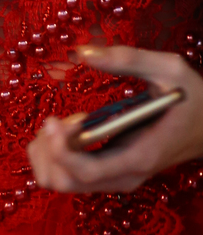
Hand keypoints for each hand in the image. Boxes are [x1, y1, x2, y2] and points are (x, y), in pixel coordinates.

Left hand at [28, 44, 202, 193]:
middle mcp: (124, 175)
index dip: (59, 150)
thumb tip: (84, 52)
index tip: (52, 119)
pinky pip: (69, 174)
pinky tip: (70, 129)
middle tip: (56, 119)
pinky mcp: (109, 172)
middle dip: (46, 150)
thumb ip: (127, 59)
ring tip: (62, 123)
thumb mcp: (169, 69)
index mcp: (138, 156)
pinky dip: (56, 153)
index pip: (85, 172)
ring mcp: (116, 177)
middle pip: (63, 182)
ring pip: (60, 182)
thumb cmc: (194, 98)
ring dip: (47, 152)